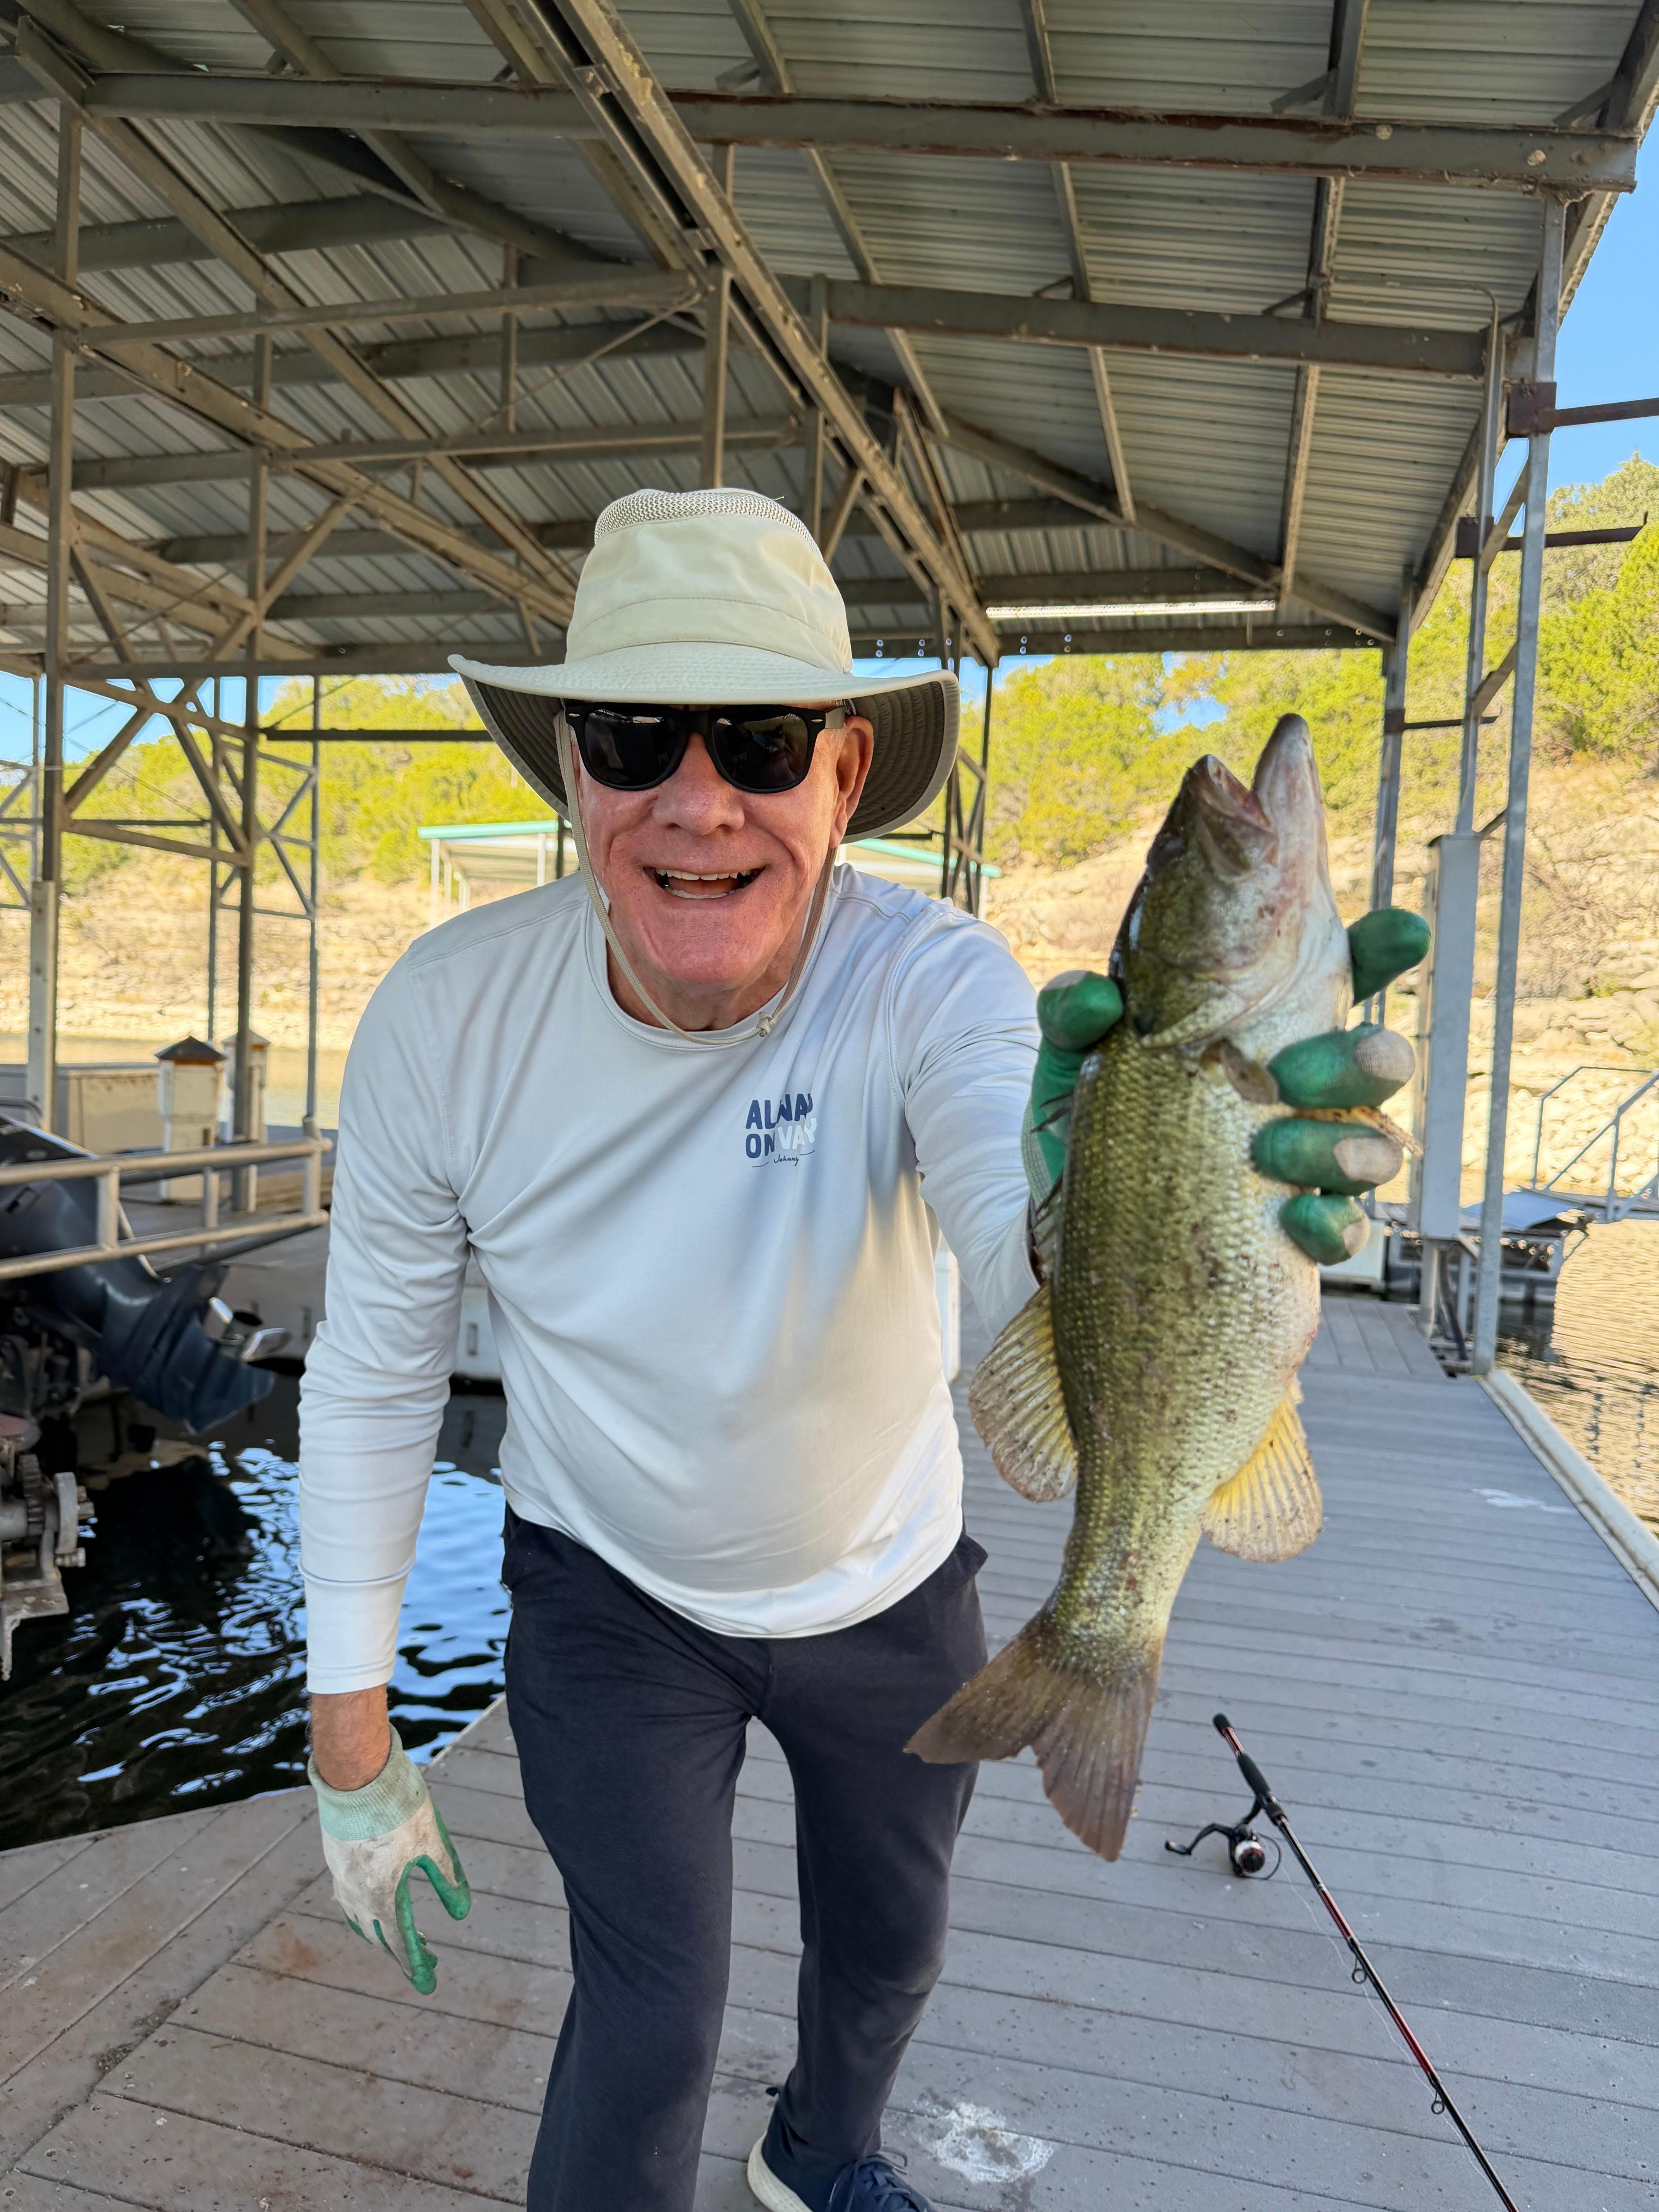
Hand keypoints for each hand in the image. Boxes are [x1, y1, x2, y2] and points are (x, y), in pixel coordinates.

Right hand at [308, 1722, 470, 1994]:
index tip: (429, 1984)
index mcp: (382, 1895)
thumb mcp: (432, 1842)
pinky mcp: (337, 1860)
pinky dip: (365, 1912)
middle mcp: (356, 1894)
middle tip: (429, 1959)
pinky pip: (349, 1899)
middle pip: (380, 1936)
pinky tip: (376, 1906)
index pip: (401, 1943)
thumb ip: (446, 1877)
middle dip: (405, 1952)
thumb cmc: (398, 1807)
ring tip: (405, 1938)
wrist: (357, 1775)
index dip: (416, 1965)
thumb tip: (463, 1913)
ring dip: (383, 1933)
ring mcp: (342, 1878)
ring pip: (361, 1920)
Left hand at [1020, 910, 1428, 1267]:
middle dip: (1363, 1059)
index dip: (1382, 950)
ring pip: (1373, 1148)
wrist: (1061, 1222)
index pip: (1341, 976)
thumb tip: (1093, 997)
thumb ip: (1075, 1018)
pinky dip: (1329, 1226)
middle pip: (1377, 1062)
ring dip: (1339, 1148)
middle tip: (1292, 1072)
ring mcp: (1304, 1161)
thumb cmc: (1085, 1122)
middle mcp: (1297, 1090)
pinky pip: (1343, 1229)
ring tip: (1271, 1149)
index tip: (1400, 933)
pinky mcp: (1295, 1231)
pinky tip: (1294, 1220)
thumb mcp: (1073, 1061)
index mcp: (1259, 1029)